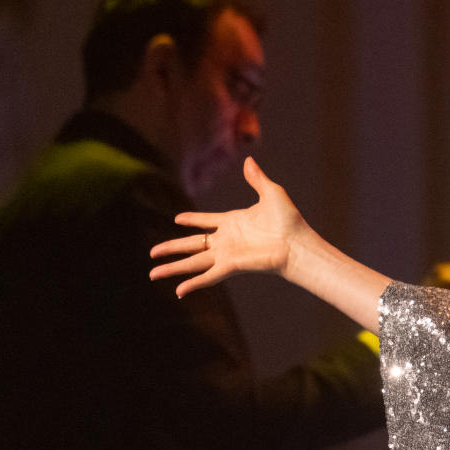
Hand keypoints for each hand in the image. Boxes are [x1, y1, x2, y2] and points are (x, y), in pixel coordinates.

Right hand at [150, 156, 308, 297]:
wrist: (298, 243)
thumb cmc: (289, 221)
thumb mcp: (272, 193)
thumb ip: (257, 179)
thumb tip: (249, 160)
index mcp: (233, 222)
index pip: (205, 221)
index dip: (191, 220)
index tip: (177, 219)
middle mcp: (226, 240)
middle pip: (191, 244)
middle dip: (171, 249)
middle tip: (152, 253)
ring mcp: (226, 254)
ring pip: (193, 262)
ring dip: (172, 269)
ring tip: (152, 274)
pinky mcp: (231, 265)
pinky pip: (207, 275)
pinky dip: (193, 283)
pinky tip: (178, 290)